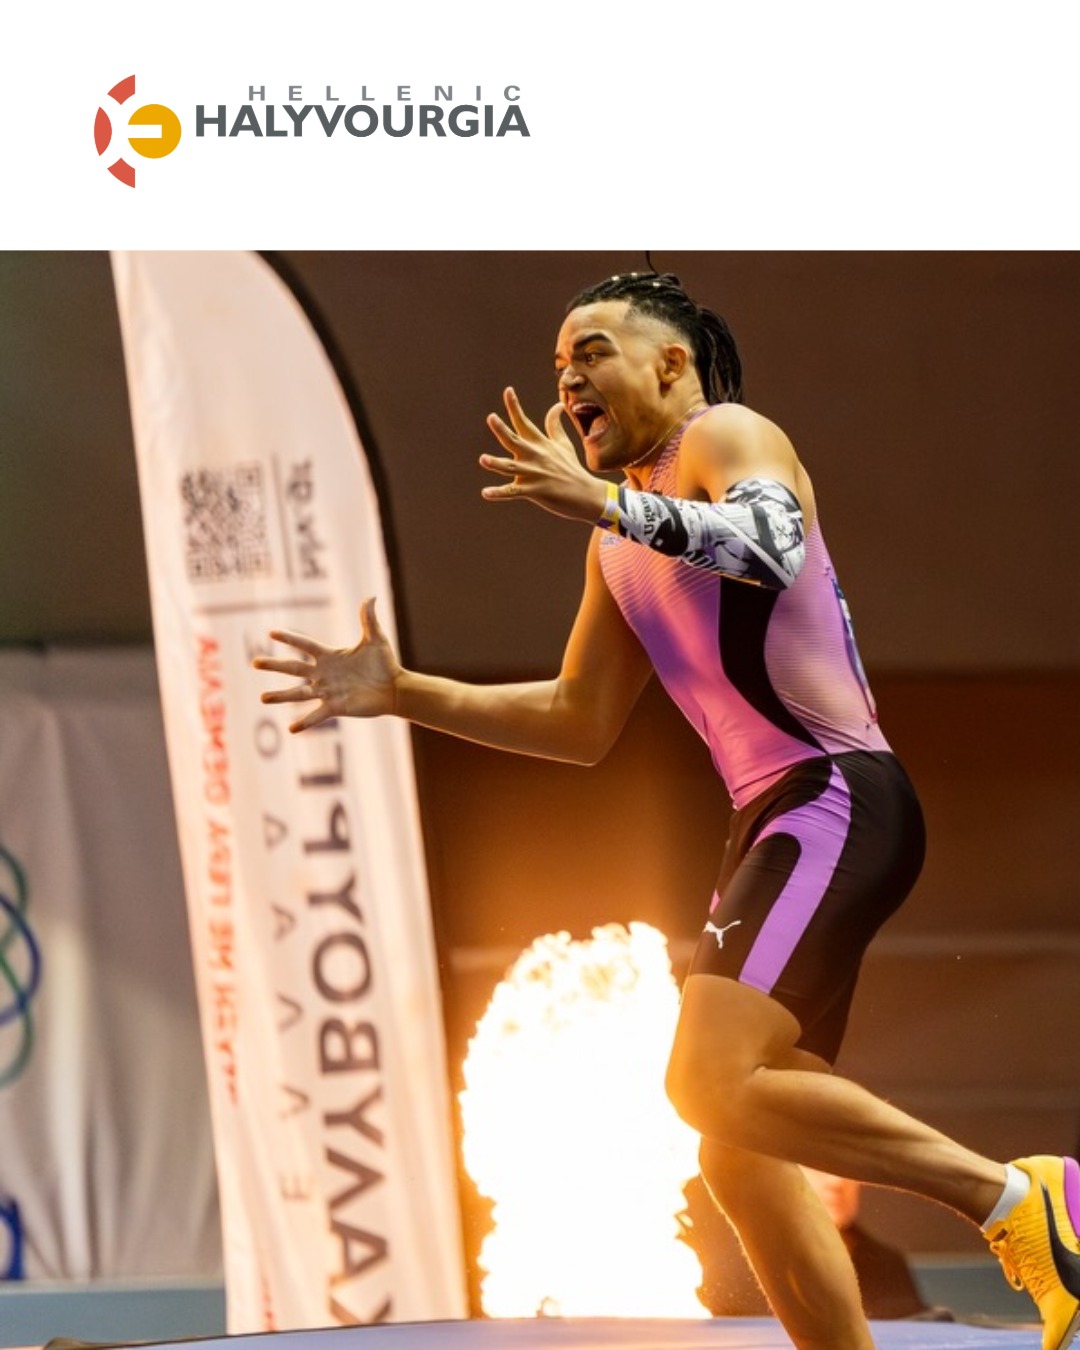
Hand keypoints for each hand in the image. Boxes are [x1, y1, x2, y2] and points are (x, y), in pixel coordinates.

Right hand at [253, 597, 400, 731]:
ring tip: (263, 698)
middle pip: (294, 668)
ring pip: (299, 693)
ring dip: (281, 696)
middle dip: (274, 665)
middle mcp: (324, 674)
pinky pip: (316, 715)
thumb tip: (371, 596)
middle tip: (254, 663)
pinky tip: (291, 730)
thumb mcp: (376, 639)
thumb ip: (369, 619)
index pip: (305, 645)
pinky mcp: (335, 707)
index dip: (289, 639)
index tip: (271, 633)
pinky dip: (304, 722)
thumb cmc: (385, 663)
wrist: (394, 688)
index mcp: (330, 656)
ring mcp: (327, 691)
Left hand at [481, 387, 606, 521]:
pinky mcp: (533, 491)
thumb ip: (554, 425)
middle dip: (502, 430)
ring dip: (496, 463)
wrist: (585, 494)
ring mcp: (533, 474)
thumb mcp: (563, 444)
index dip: (515, 406)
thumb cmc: (571, 467)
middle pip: (514, 441)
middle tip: (491, 417)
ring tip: (483, 459)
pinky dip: (498, 493)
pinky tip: (485, 493)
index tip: (508, 390)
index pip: (524, 422)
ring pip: (510, 467)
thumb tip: (557, 405)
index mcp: (540, 444)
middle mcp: (534, 456)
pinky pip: (512, 492)